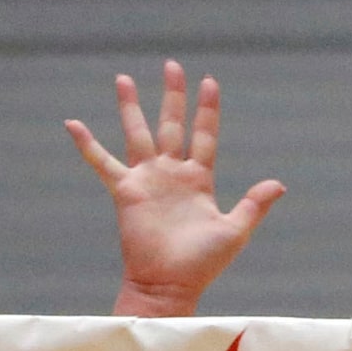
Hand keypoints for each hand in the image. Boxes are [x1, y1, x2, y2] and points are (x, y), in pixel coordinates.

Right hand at [66, 61, 284, 317]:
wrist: (169, 285)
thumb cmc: (202, 264)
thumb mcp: (234, 231)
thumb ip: (254, 205)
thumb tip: (279, 184)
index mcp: (199, 180)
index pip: (205, 135)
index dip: (207, 110)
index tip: (209, 82)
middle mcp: (172, 174)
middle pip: (172, 125)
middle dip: (173, 96)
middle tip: (172, 65)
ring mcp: (148, 180)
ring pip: (138, 133)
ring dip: (131, 107)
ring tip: (124, 79)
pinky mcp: (126, 191)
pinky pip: (102, 163)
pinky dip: (88, 145)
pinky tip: (72, 124)